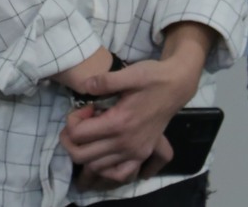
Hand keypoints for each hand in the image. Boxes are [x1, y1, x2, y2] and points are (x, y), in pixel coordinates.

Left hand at [59, 24, 211, 185]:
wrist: (176, 86)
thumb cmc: (152, 77)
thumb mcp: (129, 73)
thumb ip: (104, 81)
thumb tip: (84, 86)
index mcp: (119, 123)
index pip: (78, 134)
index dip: (72, 121)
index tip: (84, 108)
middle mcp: (125, 143)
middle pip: (81, 155)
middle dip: (71, 140)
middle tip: (79, 123)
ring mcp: (134, 152)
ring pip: (96, 166)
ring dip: (85, 153)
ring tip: (90, 134)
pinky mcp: (141, 155)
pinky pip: (119, 174)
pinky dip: (106, 169)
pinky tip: (104, 154)